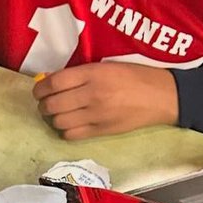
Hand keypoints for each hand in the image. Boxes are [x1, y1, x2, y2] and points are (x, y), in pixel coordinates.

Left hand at [32, 62, 178, 140]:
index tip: (39, 91)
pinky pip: (72, 135)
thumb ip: (81, 74)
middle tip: (47, 104)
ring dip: (54, 119)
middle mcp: (92, 95)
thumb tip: (52, 81)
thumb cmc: (136, 76)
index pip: (54, 83)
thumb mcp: (108, 66)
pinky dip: (66, 131)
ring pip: (59, 122)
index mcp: (93, 74)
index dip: (40, 89)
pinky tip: (71, 126)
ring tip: (59, 114)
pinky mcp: (102, 131)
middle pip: (52, 105)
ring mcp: (96, 115)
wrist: (163, 96)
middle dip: (44, 105)